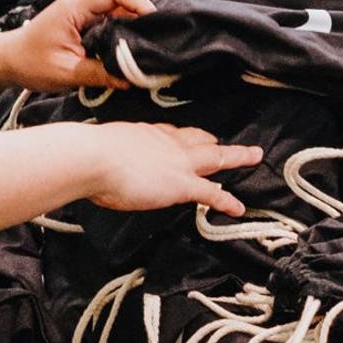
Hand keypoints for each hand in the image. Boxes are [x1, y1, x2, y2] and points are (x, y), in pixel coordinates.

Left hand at [0, 0, 150, 93]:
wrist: (9, 59)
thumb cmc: (30, 62)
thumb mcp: (66, 73)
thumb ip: (100, 74)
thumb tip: (131, 80)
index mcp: (76, 5)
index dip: (139, 3)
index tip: (156, 22)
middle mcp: (83, 0)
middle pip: (123, 0)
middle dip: (143, 18)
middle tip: (159, 41)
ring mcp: (85, 8)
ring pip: (120, 10)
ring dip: (134, 27)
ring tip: (148, 48)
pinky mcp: (86, 19)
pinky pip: (113, 19)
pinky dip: (124, 32)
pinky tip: (132, 50)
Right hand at [85, 123, 261, 216]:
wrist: (94, 158)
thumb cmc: (89, 154)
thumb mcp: (102, 147)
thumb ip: (110, 157)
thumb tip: (99, 167)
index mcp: (147, 134)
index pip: (173, 134)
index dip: (186, 137)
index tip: (193, 138)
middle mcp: (167, 143)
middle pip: (200, 140)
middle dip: (215, 142)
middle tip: (230, 143)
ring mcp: (178, 162)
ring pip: (216, 157)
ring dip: (236, 157)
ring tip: (253, 157)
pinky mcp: (182, 184)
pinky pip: (210, 193)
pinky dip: (226, 200)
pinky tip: (238, 208)